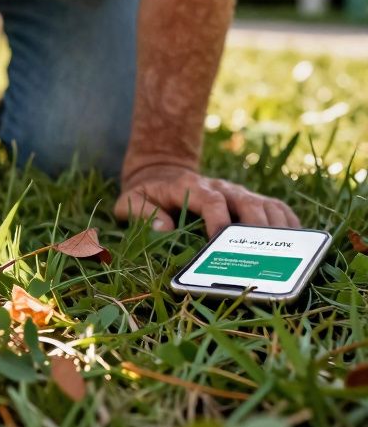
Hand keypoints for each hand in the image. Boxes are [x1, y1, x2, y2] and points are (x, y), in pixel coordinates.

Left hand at [115, 162, 299, 236]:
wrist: (159, 174)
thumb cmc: (145, 194)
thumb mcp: (130, 202)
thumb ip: (144, 213)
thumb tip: (165, 228)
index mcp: (190, 186)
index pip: (211, 200)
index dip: (218, 219)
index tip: (221, 241)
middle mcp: (219, 187)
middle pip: (246, 202)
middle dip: (256, 226)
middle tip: (264, 252)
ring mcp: (236, 192)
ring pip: (265, 204)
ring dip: (277, 226)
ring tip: (286, 251)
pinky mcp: (247, 199)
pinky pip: (274, 207)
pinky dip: (287, 221)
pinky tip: (295, 240)